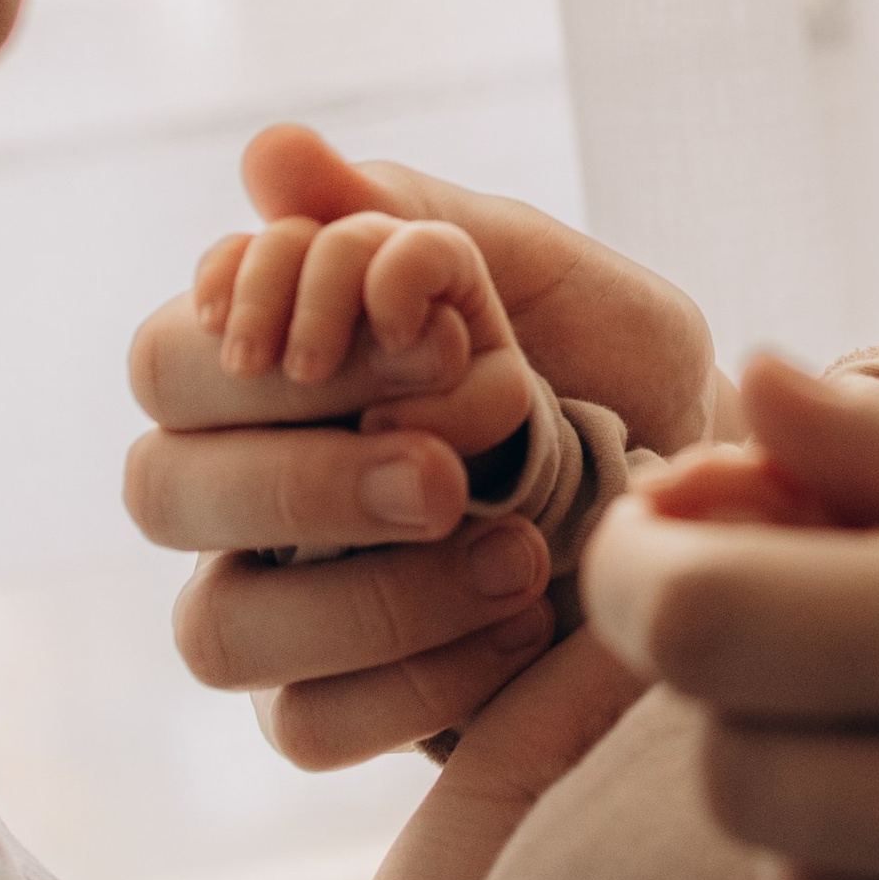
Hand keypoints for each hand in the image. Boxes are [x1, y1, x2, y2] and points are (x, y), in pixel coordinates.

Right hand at [126, 123, 716, 766]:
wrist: (720, 494)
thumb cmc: (615, 368)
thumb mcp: (545, 274)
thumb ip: (411, 220)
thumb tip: (272, 153)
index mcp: (267, 373)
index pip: (166, 359)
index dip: (263, 346)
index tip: (422, 332)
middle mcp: (245, 492)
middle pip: (158, 493)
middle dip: (304, 480)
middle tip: (446, 473)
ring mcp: (282, 610)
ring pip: (215, 631)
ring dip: (365, 596)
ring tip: (520, 557)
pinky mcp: (340, 707)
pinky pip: (305, 725)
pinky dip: (420, 680)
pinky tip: (523, 629)